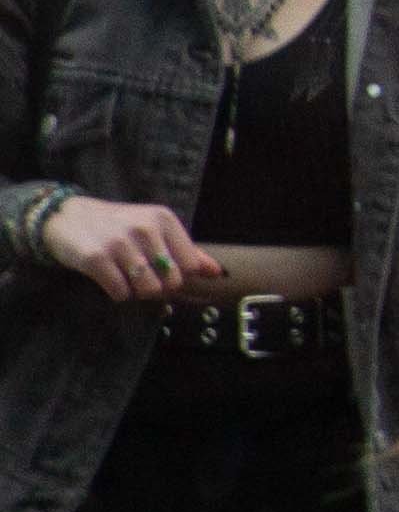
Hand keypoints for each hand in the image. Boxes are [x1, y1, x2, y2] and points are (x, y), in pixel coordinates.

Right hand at [31, 193, 216, 302]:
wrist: (68, 217)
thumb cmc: (118, 225)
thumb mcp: (155, 228)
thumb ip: (187, 250)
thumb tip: (217, 272)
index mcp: (164, 219)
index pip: (191, 265)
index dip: (179, 276)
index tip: (163, 271)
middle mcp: (145, 229)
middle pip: (172, 281)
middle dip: (159, 287)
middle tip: (142, 277)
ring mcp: (120, 243)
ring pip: (148, 289)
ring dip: (138, 291)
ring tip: (127, 277)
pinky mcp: (96, 258)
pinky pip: (121, 292)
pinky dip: (118, 293)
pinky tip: (110, 278)